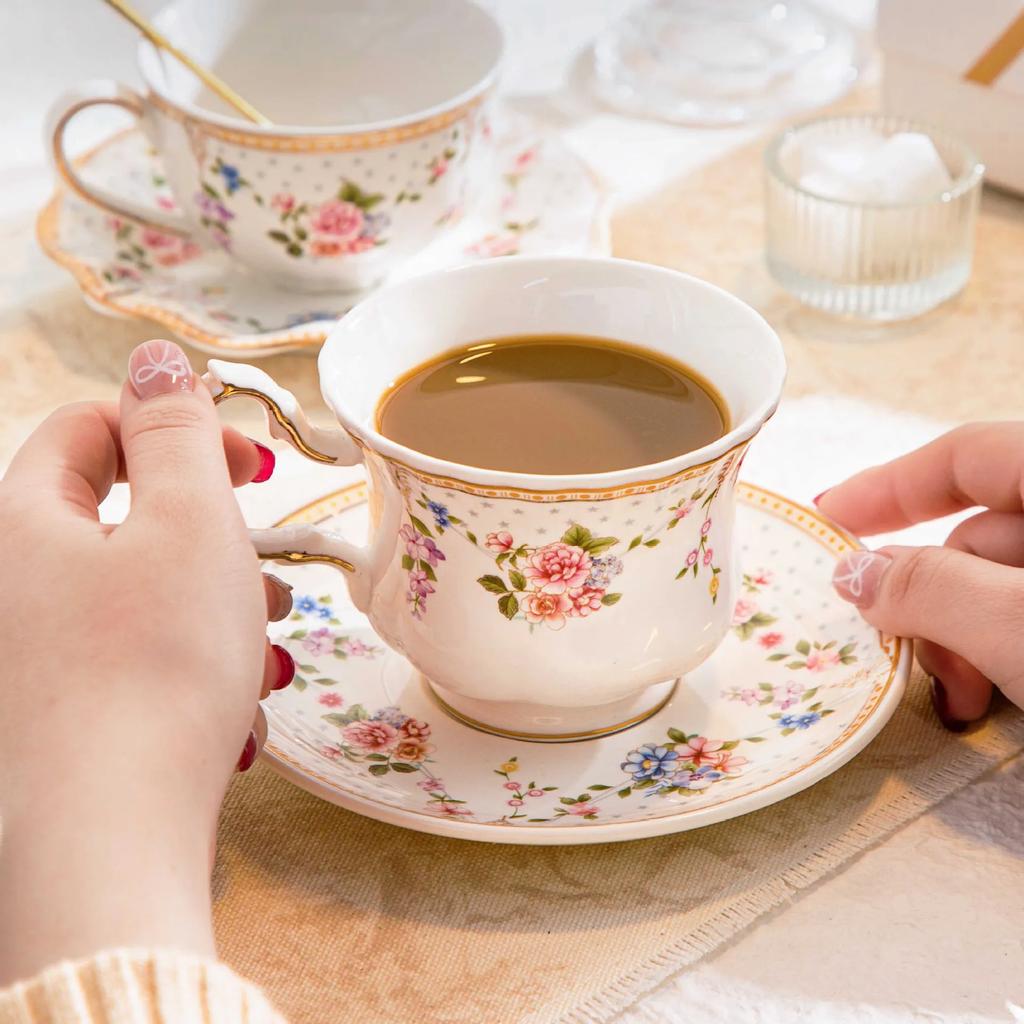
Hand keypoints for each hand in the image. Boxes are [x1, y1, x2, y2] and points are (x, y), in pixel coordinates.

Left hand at [0, 340, 292, 982]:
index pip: (89, 428)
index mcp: (28, 521)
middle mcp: (17, 587)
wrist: (111, 836)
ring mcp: (38, 659)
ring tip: (269, 647)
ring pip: (142, 600)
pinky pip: (142, 665)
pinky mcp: (69, 719)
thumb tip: (158, 361)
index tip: (250, 462)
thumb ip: (177, 430)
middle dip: (211, 534)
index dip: (176, 427)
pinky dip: (195, 672)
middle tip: (264, 561)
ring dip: (216, 610)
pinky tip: (238, 710)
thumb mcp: (188, 521)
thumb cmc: (154, 665)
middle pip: (122, 520)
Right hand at [818, 422, 1023, 730]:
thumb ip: (931, 590)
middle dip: (933, 599)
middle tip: (914, 661)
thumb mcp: (1018, 625)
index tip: (826, 515)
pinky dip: (1009, 655)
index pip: (966, 455)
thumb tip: (853, 572)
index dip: (889, 485)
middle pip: (981, 535)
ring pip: (1006, 586)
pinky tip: (1007, 702)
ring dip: (969, 640)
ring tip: (969, 701)